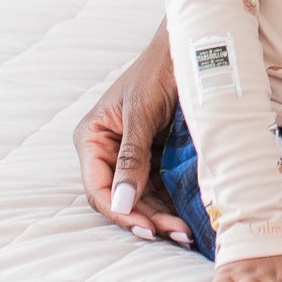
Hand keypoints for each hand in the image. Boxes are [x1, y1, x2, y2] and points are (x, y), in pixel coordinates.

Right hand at [74, 24, 192, 244]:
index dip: (120, 212)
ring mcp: (132, 155)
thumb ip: (132, 157)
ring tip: (187, 232)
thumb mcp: (142, 113)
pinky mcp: (156, 156)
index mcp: (92, 137)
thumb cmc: (159, 70)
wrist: (189, 48)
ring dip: (162, 216)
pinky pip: (160, 187)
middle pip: (122, 197)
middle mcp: (107, 150)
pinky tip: (189, 216)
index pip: (98, 188)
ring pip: (142, 197)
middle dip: (147, 218)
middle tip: (178, 234)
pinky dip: (173, 202)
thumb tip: (122, 202)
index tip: (146, 228)